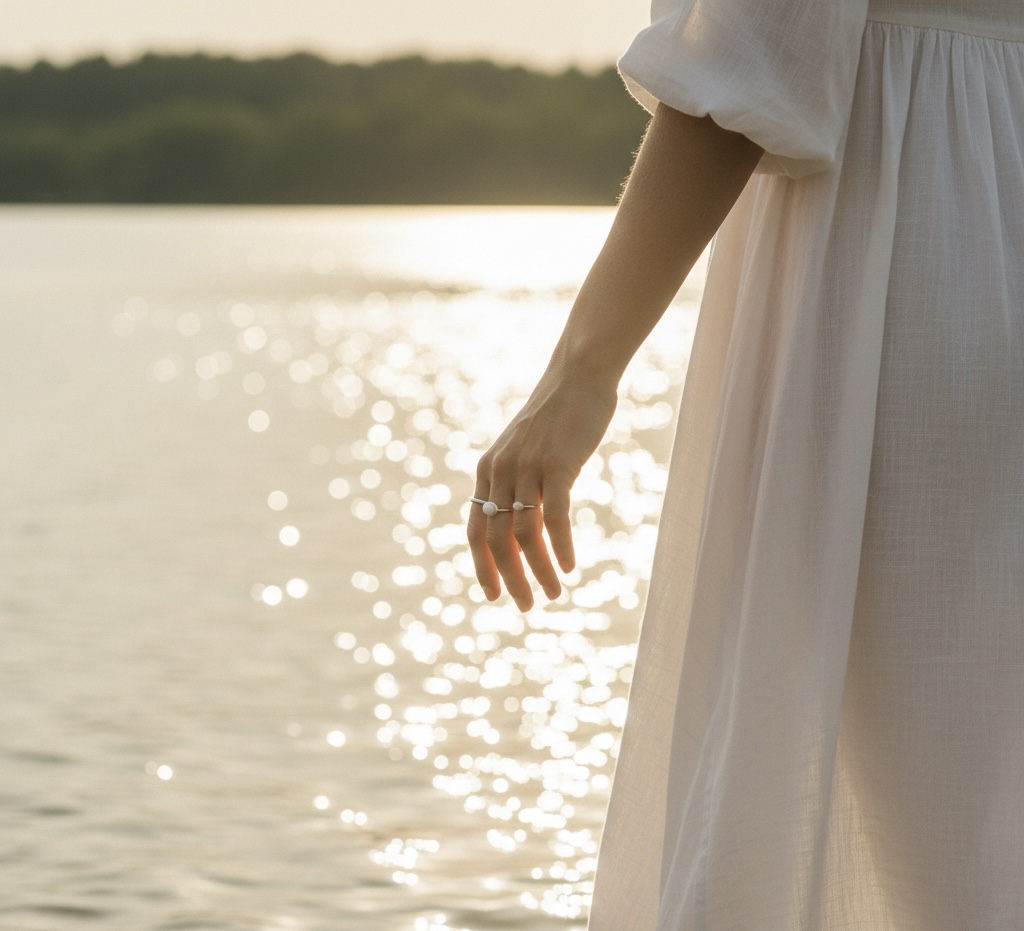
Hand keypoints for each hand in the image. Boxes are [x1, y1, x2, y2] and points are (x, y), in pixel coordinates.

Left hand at [468, 365, 615, 610]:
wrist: (578, 377)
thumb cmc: (557, 419)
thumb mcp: (527, 454)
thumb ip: (519, 486)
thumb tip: (522, 529)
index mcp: (488, 471)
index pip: (475, 531)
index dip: (482, 567)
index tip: (494, 596)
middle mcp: (501, 471)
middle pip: (497, 540)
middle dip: (511, 579)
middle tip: (528, 606)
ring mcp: (527, 467)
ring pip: (525, 534)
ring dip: (539, 570)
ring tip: (555, 594)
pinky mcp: (557, 464)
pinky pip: (554, 516)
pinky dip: (559, 547)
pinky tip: (568, 567)